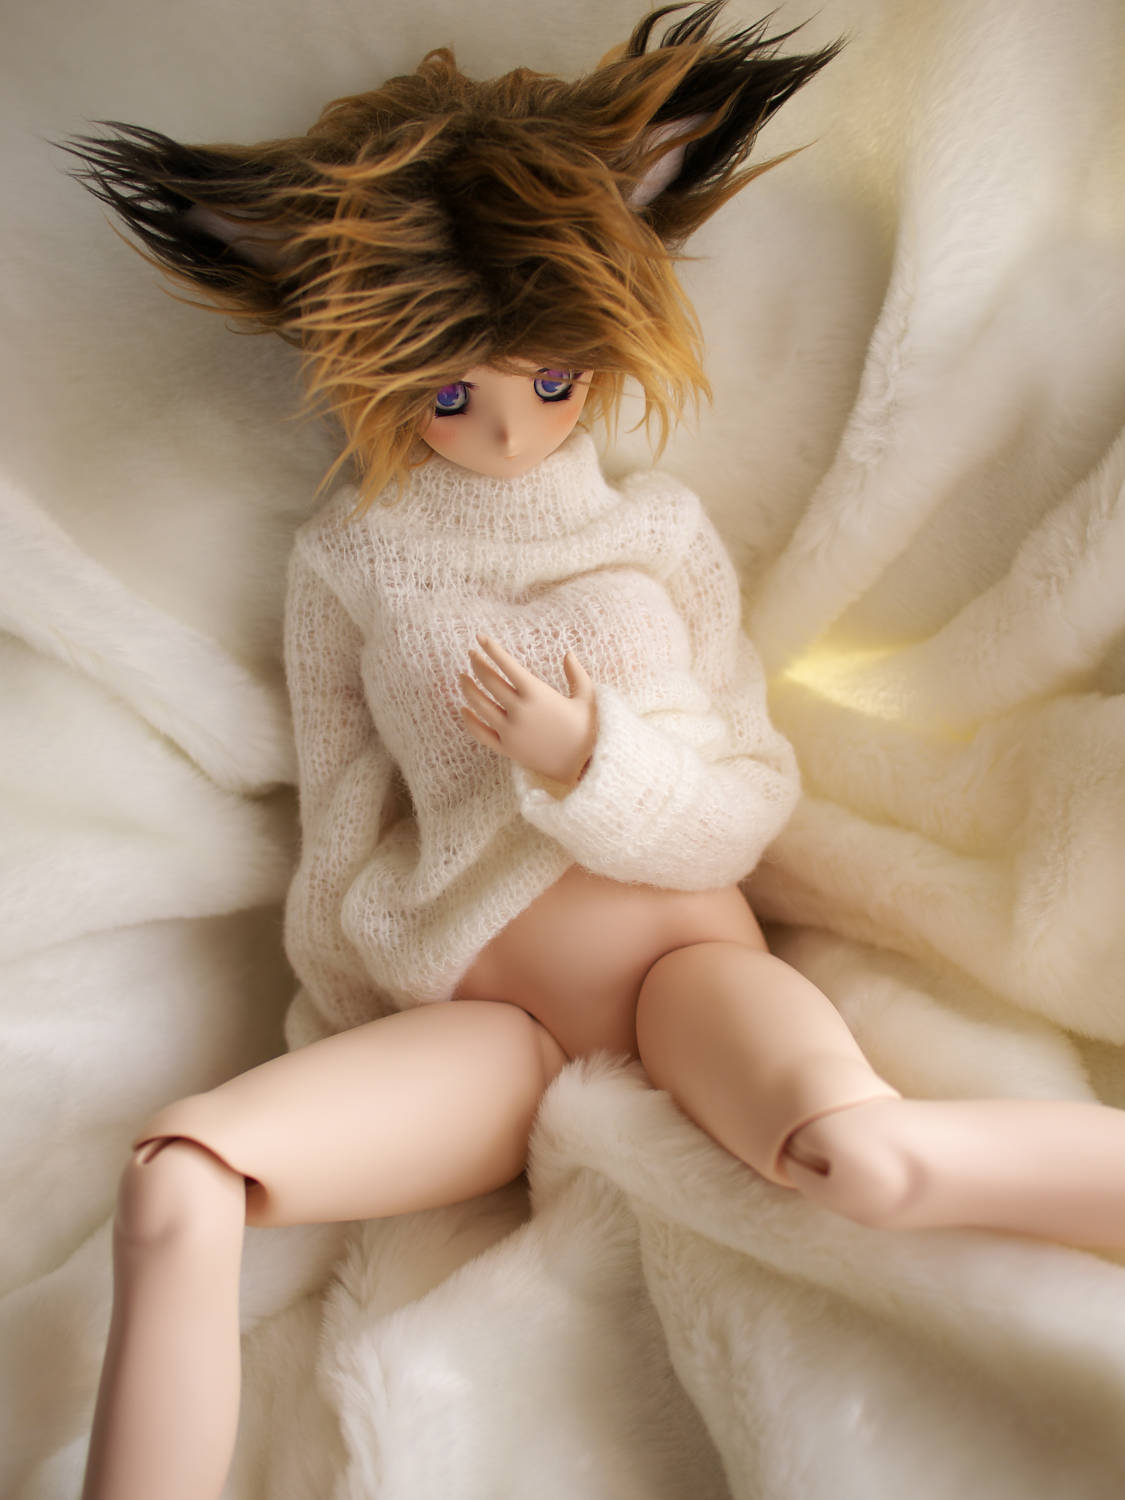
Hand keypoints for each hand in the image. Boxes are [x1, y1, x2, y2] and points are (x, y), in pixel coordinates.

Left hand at [460, 635, 596, 786]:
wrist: (585, 767)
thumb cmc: (589, 730)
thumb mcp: (587, 698)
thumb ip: (577, 674)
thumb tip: (568, 654)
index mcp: (537, 693)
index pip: (506, 665)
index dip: (491, 649)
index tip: (480, 638)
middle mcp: (519, 710)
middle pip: (489, 681)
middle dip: (477, 663)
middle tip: (471, 654)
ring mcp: (510, 731)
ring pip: (479, 704)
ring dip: (467, 687)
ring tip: (462, 677)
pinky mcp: (507, 749)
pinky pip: (480, 733)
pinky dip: (469, 720)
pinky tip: (464, 709)